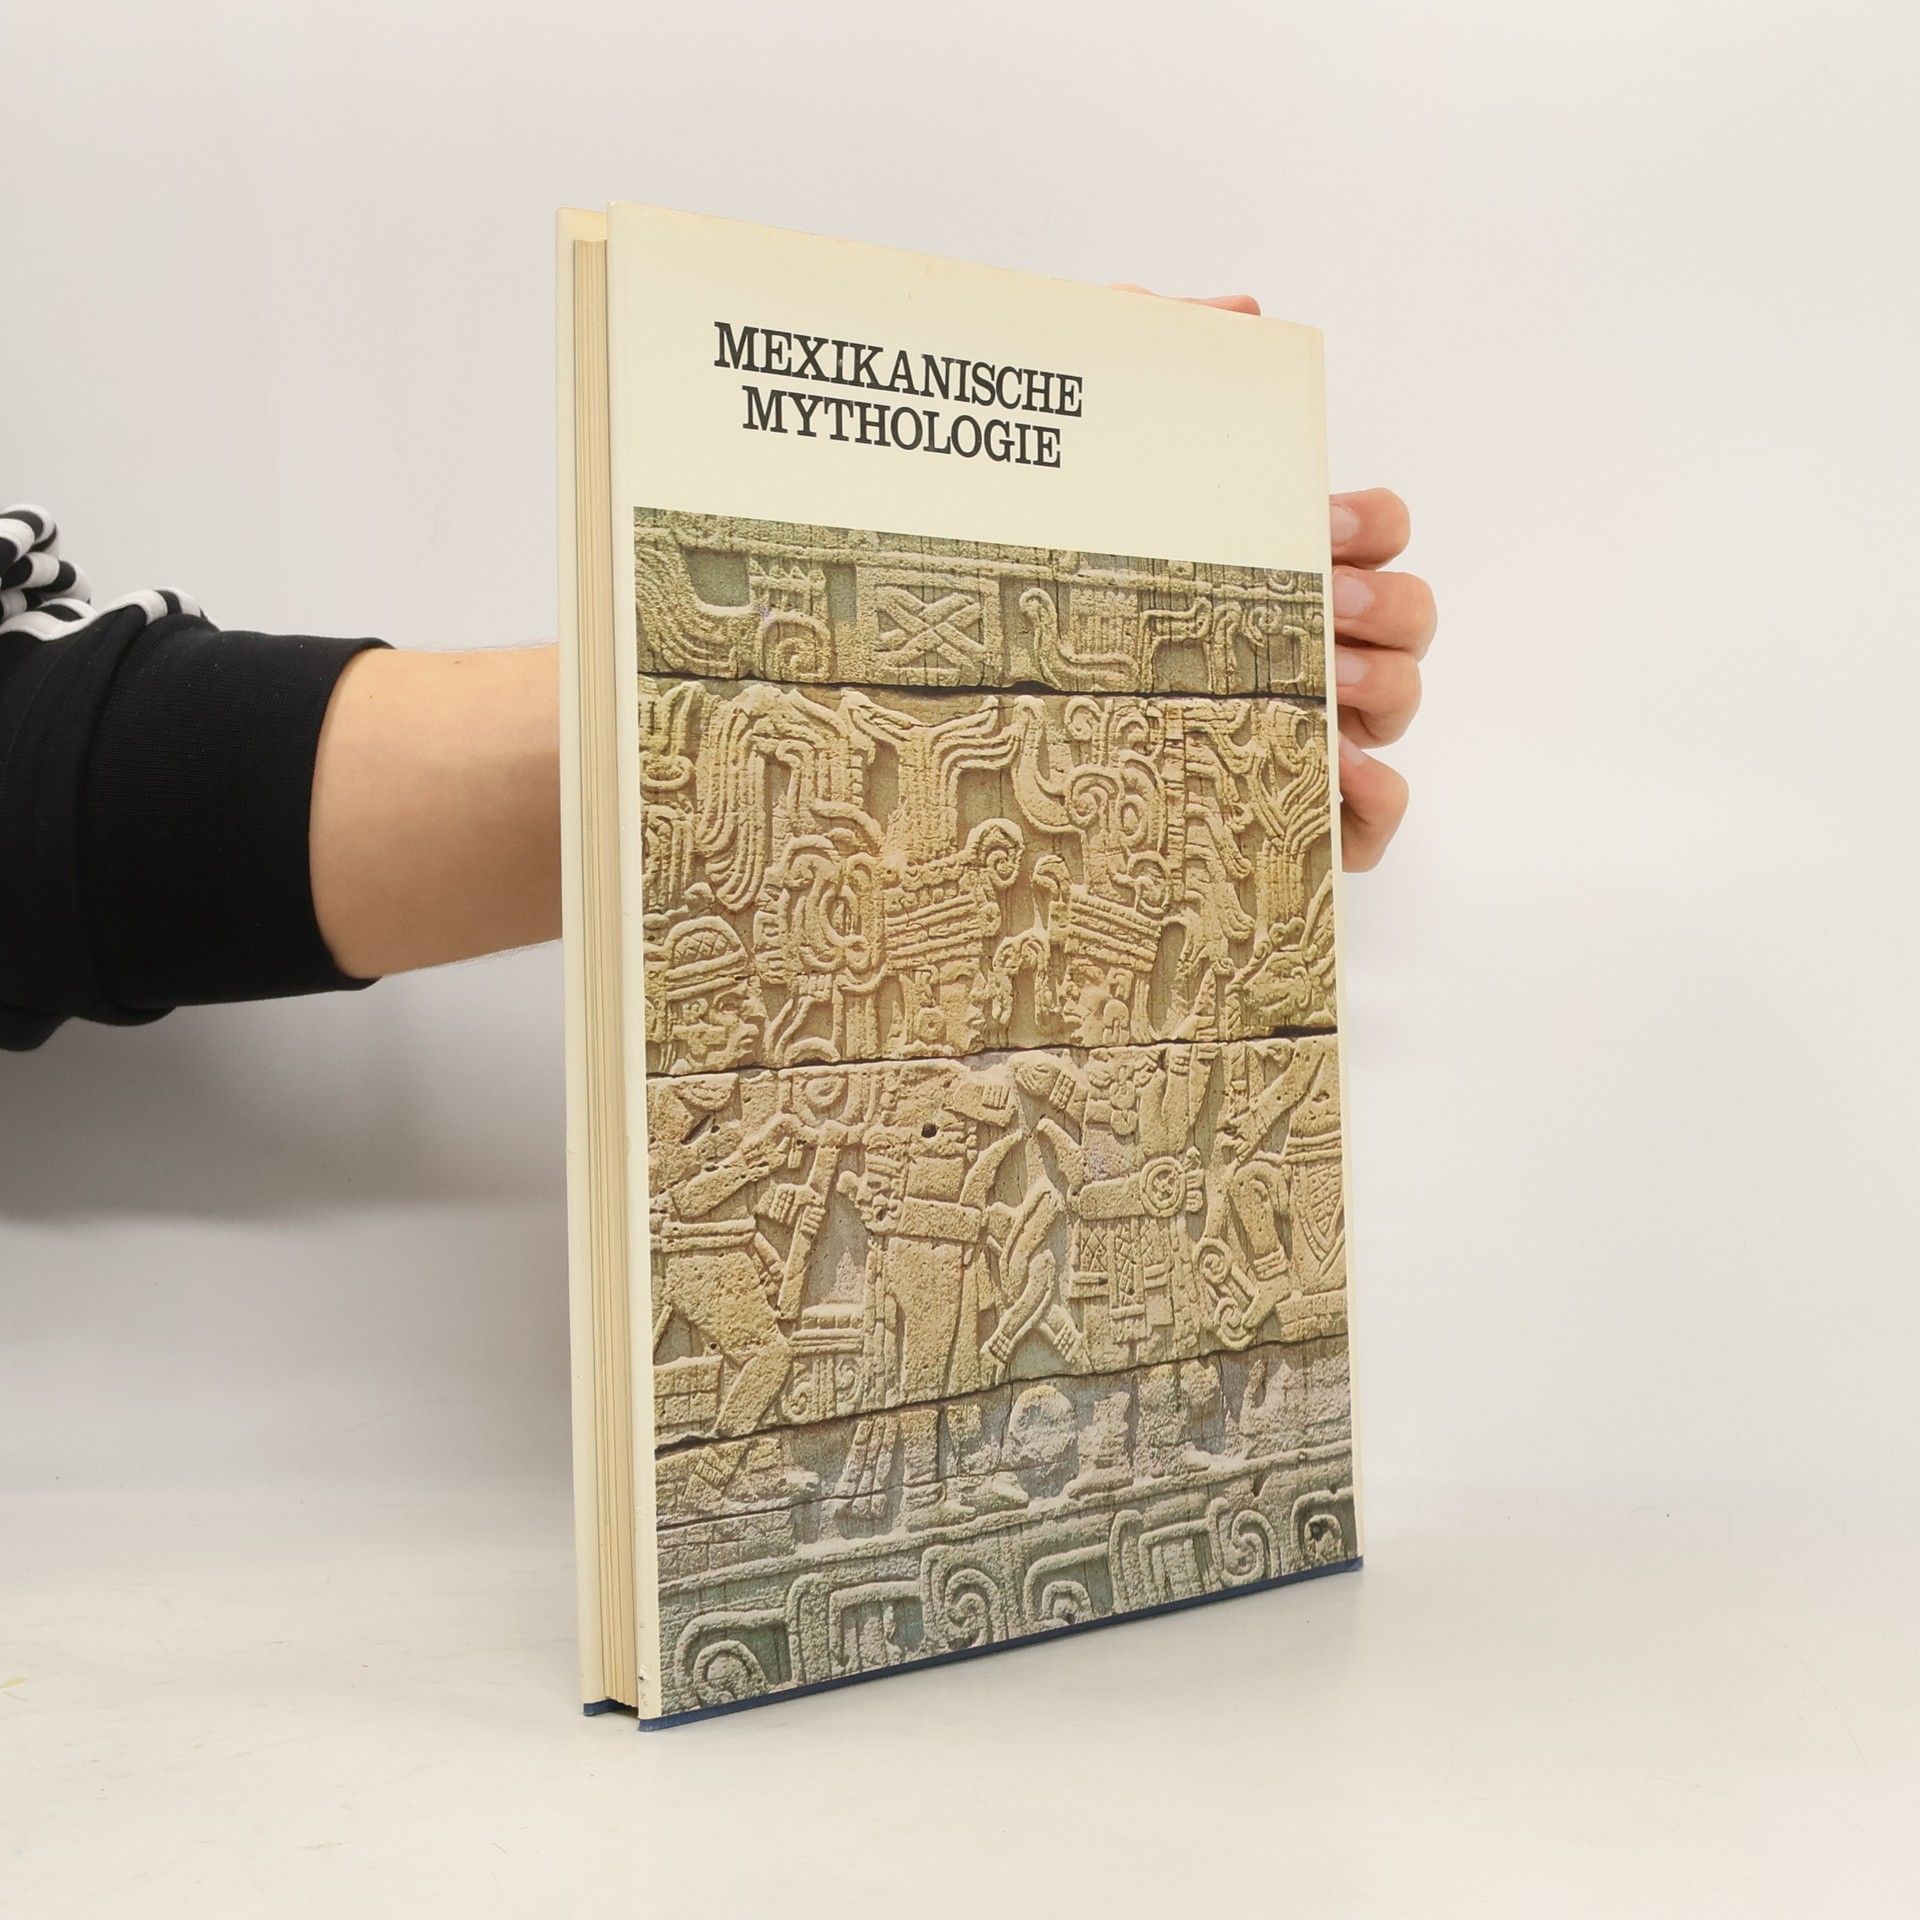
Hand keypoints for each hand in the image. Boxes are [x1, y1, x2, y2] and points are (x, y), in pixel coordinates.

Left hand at [1116, 286, 1434, 869]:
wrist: (1006, 753)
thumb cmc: (1064, 611)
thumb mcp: (1090, 473)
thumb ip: (1150, 358)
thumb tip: (1238, 311)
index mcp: (1275, 571)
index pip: (1375, 530)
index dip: (1371, 521)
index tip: (1323, 522)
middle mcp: (1309, 646)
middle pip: (1408, 614)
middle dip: (1385, 601)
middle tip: (1322, 602)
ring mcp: (1312, 733)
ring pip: (1400, 702)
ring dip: (1383, 683)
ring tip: (1324, 683)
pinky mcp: (1303, 818)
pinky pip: (1379, 811)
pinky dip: (1378, 790)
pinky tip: (1339, 770)